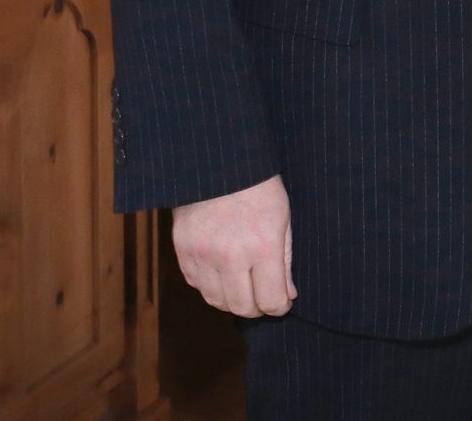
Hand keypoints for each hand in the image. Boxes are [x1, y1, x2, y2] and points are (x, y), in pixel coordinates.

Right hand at [172, 174, 294, 315]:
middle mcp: (231, 254)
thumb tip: (287, 295)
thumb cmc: (258, 187)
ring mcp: (203, 253)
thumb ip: (285, 261)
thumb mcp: (282, 218)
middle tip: (262, 298)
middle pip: (242, 308)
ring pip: (216, 301)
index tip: (281, 302)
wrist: (219, 163)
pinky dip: (210, 285)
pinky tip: (222, 272)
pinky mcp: (183, 249)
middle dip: (257, 308)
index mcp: (263, 245)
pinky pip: (196, 284)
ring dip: (232, 300)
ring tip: (242, 286)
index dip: (279, 307)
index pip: (271, 301)